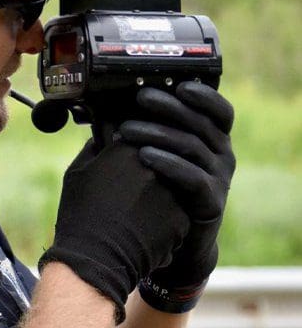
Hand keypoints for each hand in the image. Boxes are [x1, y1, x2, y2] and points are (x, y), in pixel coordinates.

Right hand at [40, 139, 189, 321]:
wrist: (93, 261)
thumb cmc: (79, 216)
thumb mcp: (77, 173)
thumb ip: (94, 148)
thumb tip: (103, 136)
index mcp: (129, 148)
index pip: (143, 135)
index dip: (133, 147)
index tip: (124, 162)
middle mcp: (157, 165)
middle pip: (162, 160)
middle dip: (151, 171)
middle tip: (130, 192)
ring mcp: (173, 193)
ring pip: (173, 186)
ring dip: (161, 195)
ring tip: (136, 215)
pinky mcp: (183, 218)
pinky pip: (179, 213)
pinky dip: (166, 221)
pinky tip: (145, 232)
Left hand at [119, 81, 234, 311]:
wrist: (173, 244)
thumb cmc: (158, 193)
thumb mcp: (152, 158)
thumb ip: (141, 134)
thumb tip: (106, 111)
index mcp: (211, 139)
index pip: (217, 109)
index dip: (203, 95)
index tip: (178, 84)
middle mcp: (221, 155)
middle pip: (201, 122)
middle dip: (170, 107)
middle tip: (142, 97)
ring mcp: (219, 178)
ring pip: (193, 146)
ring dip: (158, 133)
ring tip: (127, 130)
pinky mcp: (211, 202)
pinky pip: (192, 177)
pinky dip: (168, 164)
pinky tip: (144, 156)